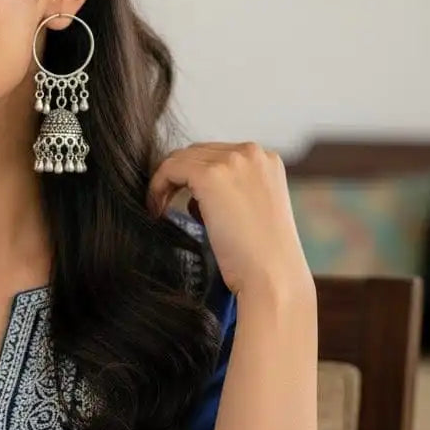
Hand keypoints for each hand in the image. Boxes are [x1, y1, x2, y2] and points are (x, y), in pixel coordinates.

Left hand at [147, 142, 310, 296]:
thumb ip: (232, 193)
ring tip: (159, 209)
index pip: (218, 155)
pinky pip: (170, 169)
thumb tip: (194, 196)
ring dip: (166, 182)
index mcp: (267, 160)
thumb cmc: (262, 258)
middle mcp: (253, 153)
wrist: (273, 277)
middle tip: (164, 204)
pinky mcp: (211, 175)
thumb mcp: (254, 213)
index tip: (180, 199)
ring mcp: (233, 161)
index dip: (194, 175)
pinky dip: (157, 187)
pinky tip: (156, 210)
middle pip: (198, 152)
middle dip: (179, 176)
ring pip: (181, 159)